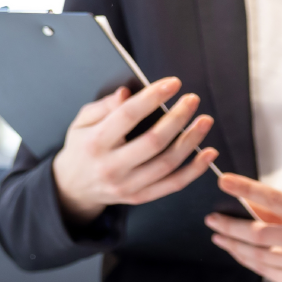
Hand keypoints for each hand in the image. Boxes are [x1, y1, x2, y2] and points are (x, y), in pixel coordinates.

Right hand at [51, 78, 216, 223]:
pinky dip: (194, 170)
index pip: (127, 116)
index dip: (152, 98)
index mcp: (95, 143)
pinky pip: (172, 185)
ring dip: (191, 142)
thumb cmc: (81, 148)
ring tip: (204, 121)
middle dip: (177, 118)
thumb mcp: (81, 122)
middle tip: (192, 100)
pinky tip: (208, 154)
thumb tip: (127, 93)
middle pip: (153, 142)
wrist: (73, 188)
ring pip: (167, 164)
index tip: (173, 83)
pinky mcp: (140, 197)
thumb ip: (103, 107)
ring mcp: (127, 186)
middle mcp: (111, 167)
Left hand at [205, 173, 281, 281]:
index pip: (274, 199)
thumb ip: (274, 209)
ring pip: (258, 254)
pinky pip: (263, 270)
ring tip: (218, 236)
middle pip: (259, 233)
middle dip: (230, 225)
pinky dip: (244, 259)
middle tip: (211, 219)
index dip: (247, 189)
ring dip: (233, 245)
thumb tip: (241, 199)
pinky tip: (234, 250)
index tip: (225, 181)